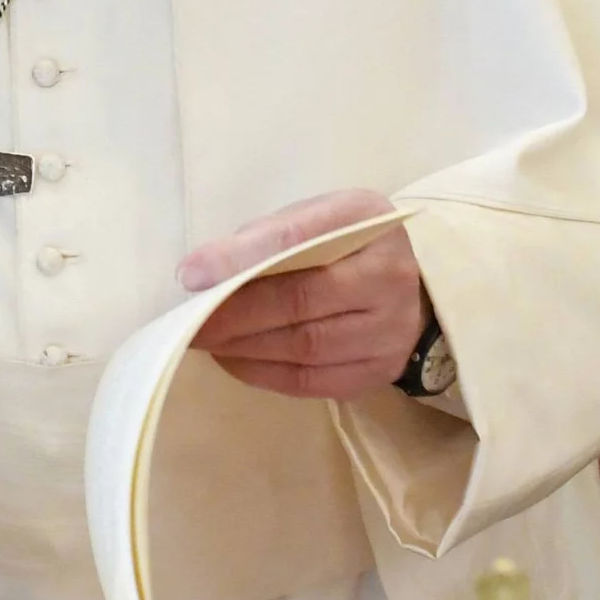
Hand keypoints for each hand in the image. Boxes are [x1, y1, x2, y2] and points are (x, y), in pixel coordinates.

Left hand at [180, 189, 423, 399]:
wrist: (413, 285)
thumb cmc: (347, 244)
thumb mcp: (314, 218)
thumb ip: (265, 237)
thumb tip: (200, 272)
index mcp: (368, 220)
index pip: (298, 237)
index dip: (241, 257)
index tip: (191, 274)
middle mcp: (389, 276)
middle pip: (300, 301)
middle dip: (233, 314)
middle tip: (186, 320)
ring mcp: (391, 330)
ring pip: (304, 347)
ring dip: (243, 347)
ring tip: (203, 340)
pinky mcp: (379, 371)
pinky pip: (312, 381)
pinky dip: (263, 373)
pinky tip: (233, 359)